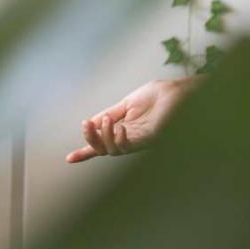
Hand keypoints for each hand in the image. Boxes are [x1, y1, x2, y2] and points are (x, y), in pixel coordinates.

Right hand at [65, 76, 199, 163]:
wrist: (180, 89)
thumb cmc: (160, 95)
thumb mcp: (128, 102)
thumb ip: (110, 113)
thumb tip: (91, 122)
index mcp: (125, 130)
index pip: (103, 144)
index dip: (86, 152)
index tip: (68, 159)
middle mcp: (132, 139)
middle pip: (104, 149)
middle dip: (90, 139)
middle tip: (86, 125)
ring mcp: (142, 141)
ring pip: (114, 151)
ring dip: (104, 136)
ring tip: (107, 121)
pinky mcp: (151, 139)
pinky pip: (129, 146)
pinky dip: (119, 138)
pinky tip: (120, 128)